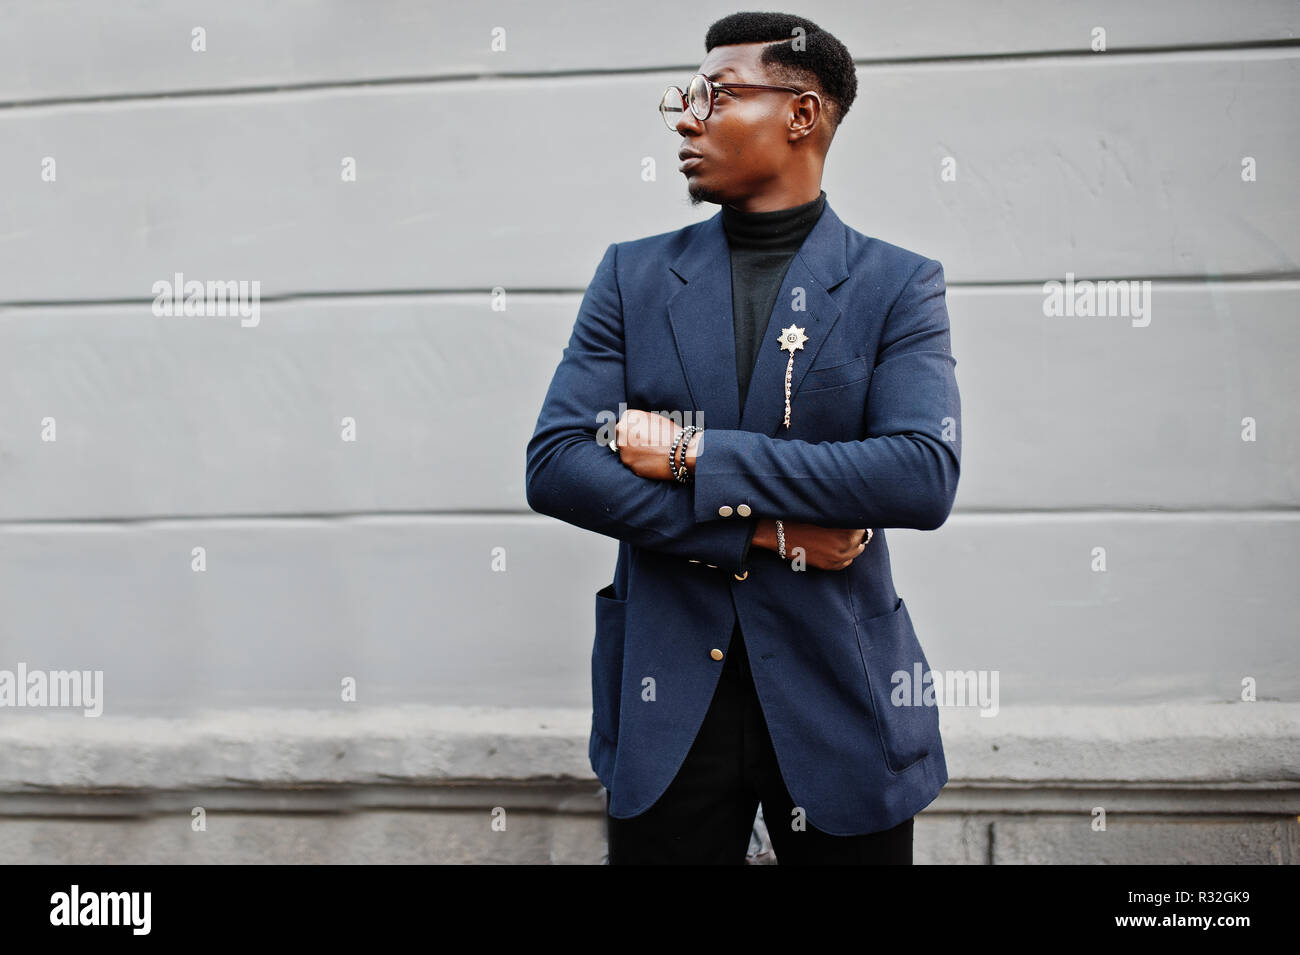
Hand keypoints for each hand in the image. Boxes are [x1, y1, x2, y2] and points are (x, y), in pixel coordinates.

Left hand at [613, 409, 687, 479]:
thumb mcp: (653, 418)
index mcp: (628, 418)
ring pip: (625, 451)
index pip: (623, 423)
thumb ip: (638, 421)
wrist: (680, 452)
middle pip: (620, 437)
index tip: (639, 433)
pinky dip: (639, 462)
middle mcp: (621, 433)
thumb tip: (631, 426)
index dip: (631, 429)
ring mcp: (624, 451)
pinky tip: (651, 460)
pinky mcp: (630, 465)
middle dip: (628, 440)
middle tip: (643, 444)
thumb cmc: (670, 433)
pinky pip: (632, 463)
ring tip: (650, 452)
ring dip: (633, 452)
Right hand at [756, 519, 870, 570]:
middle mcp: (844, 544)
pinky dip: (846, 556)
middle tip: (851, 525)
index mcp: (846, 529)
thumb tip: (856, 513)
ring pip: (855, 552)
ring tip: (844, 535)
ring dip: (853, 544)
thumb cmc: (800, 516)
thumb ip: (843, 513)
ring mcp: (836, 557)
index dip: (860, 519)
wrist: (779, 531)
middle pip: (862, 539)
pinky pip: (846, 563)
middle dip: (858, 532)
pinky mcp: (827, 565)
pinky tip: (840, 548)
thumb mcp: (825, 510)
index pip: (864, 526)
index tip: (857, 515)